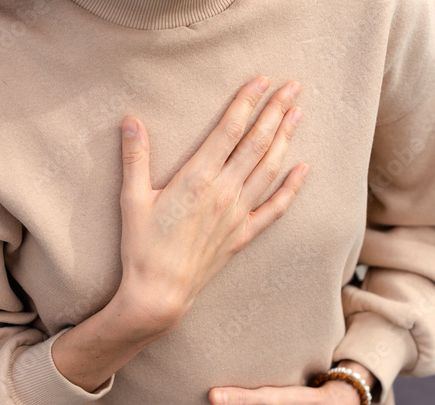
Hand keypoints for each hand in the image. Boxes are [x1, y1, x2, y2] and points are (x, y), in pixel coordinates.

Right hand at [115, 75, 308, 326]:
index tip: (262, 80)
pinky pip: (274, 209)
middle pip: (256, 143)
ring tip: (298, 114)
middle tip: (293, 87)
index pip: (229, 130)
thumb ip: (135, 158)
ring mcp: (237, 215)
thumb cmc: (142, 247)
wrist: (160, 293)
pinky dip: (291, 188)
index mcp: (197, 178)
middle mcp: (224, 192)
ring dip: (285, 139)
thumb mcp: (132, 199)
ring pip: (269, 169)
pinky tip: (303, 170)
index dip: (247, 102)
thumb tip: (131, 121)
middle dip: (275, 111)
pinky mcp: (242, 235)